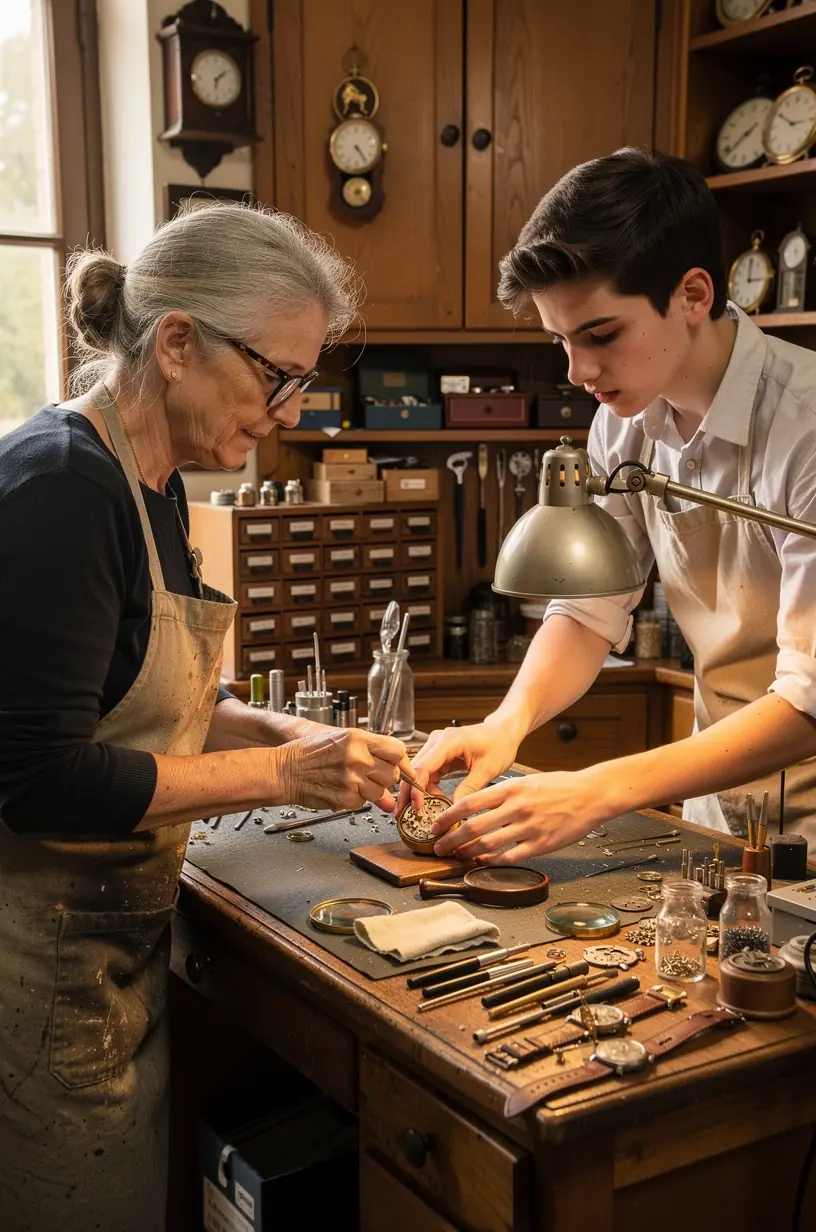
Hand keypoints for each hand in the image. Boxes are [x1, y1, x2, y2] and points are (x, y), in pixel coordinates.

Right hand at [277, 728, 408, 811]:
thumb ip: (370, 755)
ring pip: (380, 791)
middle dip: (385, 777)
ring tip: (352, 780)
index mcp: (358, 739)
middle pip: (392, 773)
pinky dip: (356, 799)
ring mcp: (352, 779)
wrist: (285, 770)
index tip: (403, 768)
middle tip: (370, 774)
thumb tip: (393, 770)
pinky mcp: (346, 798)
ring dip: (371, 790)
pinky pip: (363, 802)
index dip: (402, 761)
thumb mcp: (341, 741)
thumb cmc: (310, 753)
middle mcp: (358, 758)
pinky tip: (342, 788)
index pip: (397, 750)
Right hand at [397, 720, 520, 813]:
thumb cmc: (499, 744)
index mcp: (448, 741)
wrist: (504, 733)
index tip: (417, 808)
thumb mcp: (487, 769)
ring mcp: (437, 746)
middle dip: (409, 793)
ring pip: (418, 772)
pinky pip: (427, 772)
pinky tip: (431, 801)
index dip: (417, 789)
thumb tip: (455, 810)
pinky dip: (427, 787)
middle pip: (415, 769)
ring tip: (420, 811)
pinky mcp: (440, 754)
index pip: (423, 767)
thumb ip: (469, 789)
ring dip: (418, 792)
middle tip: (406, 814)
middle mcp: (437, 741)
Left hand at [429, 769, 602, 863]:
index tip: (435, 824)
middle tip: (438, 847)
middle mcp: (517, 807)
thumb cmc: (558, 786)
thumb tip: (476, 806)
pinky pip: (510, 856)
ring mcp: (529, 827)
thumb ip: (502, 793)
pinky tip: (482, 861)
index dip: (448, 816)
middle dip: (451, 839)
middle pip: (474, 826)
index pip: (469, 802)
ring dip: (467, 853)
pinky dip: (492, 861)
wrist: (590, 794)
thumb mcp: (526, 781)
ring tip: (456, 856)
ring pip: (489, 844)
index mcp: (511, 788)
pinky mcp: (541, 844)